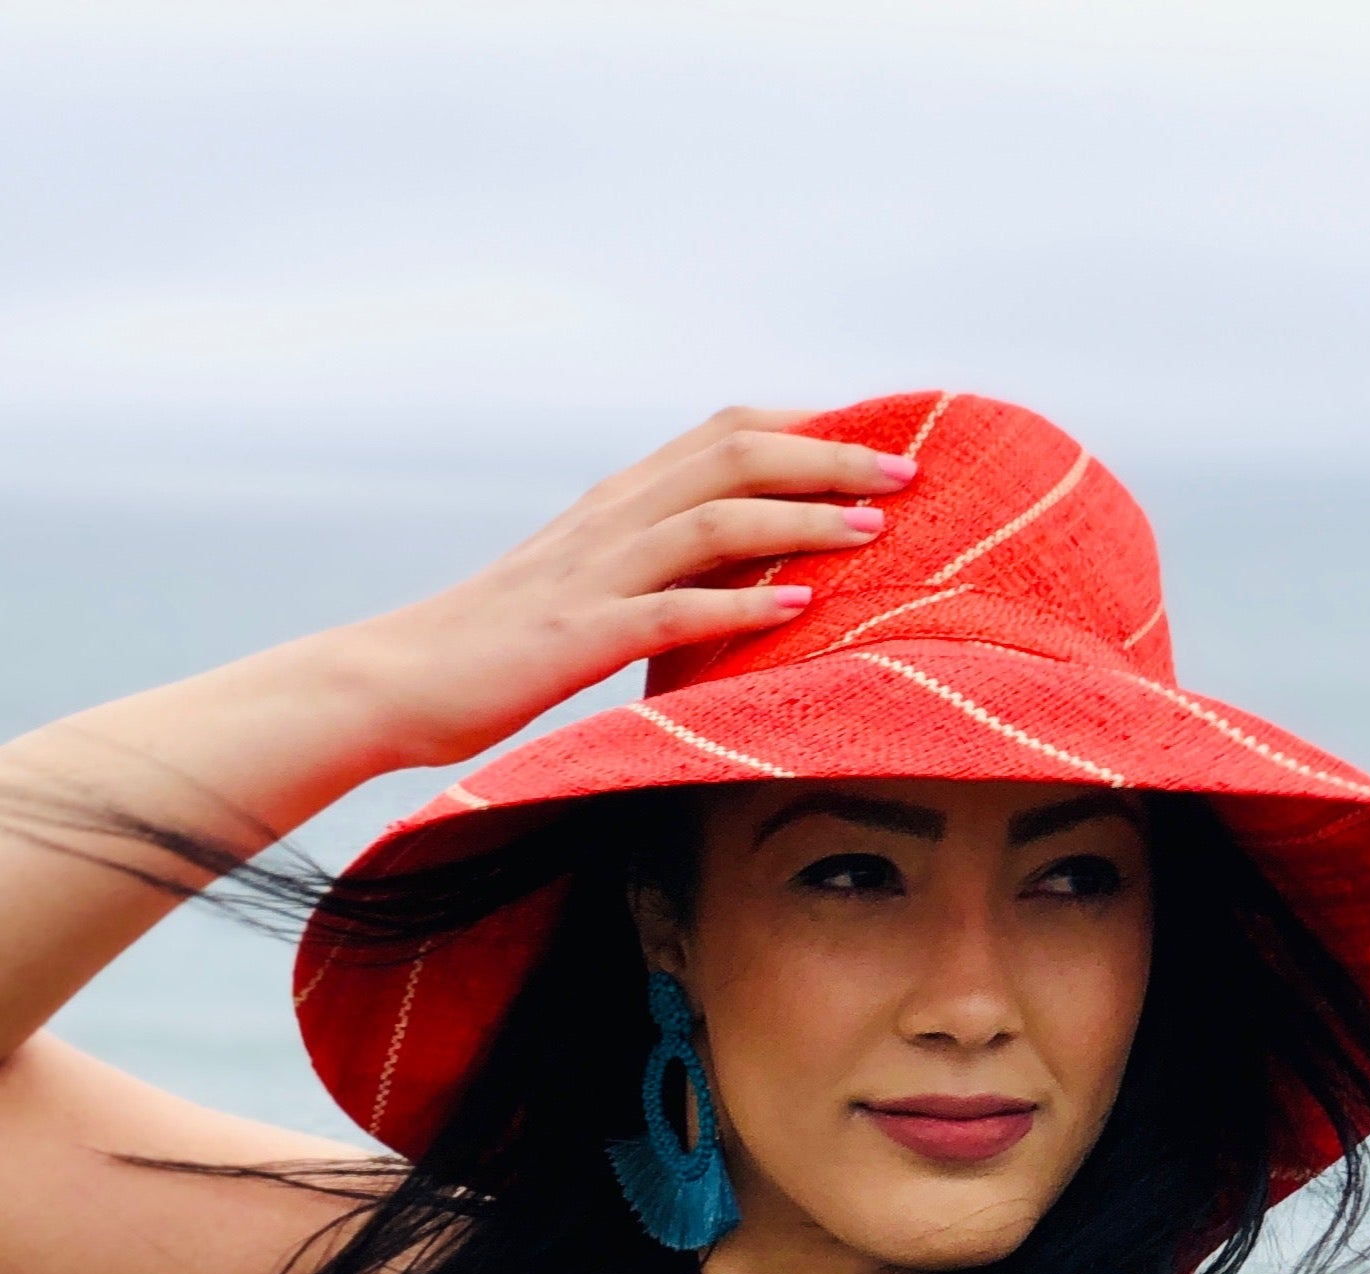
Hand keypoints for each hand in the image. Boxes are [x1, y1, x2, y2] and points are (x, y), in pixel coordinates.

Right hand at [355, 406, 918, 768]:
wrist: (394, 680)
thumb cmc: (495, 646)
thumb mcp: (585, 587)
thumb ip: (654, 565)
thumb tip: (743, 572)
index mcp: (614, 504)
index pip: (723, 435)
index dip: (808, 430)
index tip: (880, 444)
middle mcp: (610, 522)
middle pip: (735, 457)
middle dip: (830, 460)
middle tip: (907, 474)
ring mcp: (592, 577)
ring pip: (715, 523)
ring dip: (803, 522)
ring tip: (876, 530)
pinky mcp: (575, 639)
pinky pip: (671, 612)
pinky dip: (742, 607)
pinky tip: (802, 610)